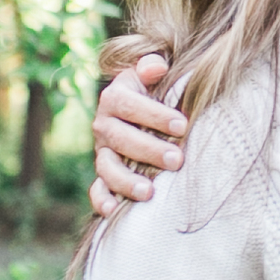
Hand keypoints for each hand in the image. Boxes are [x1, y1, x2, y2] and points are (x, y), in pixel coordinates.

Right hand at [91, 48, 185, 213]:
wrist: (142, 111)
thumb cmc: (154, 92)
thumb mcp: (152, 74)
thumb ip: (152, 67)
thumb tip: (157, 67)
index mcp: (114, 98)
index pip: (128, 104)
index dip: (154, 114)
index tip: (182, 125)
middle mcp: (104, 125)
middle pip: (120, 138)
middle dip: (149, 150)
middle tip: (177, 160)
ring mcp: (102, 151)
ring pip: (106, 166)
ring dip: (125, 180)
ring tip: (148, 192)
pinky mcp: (103, 173)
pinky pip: (96, 188)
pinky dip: (101, 200)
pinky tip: (113, 211)